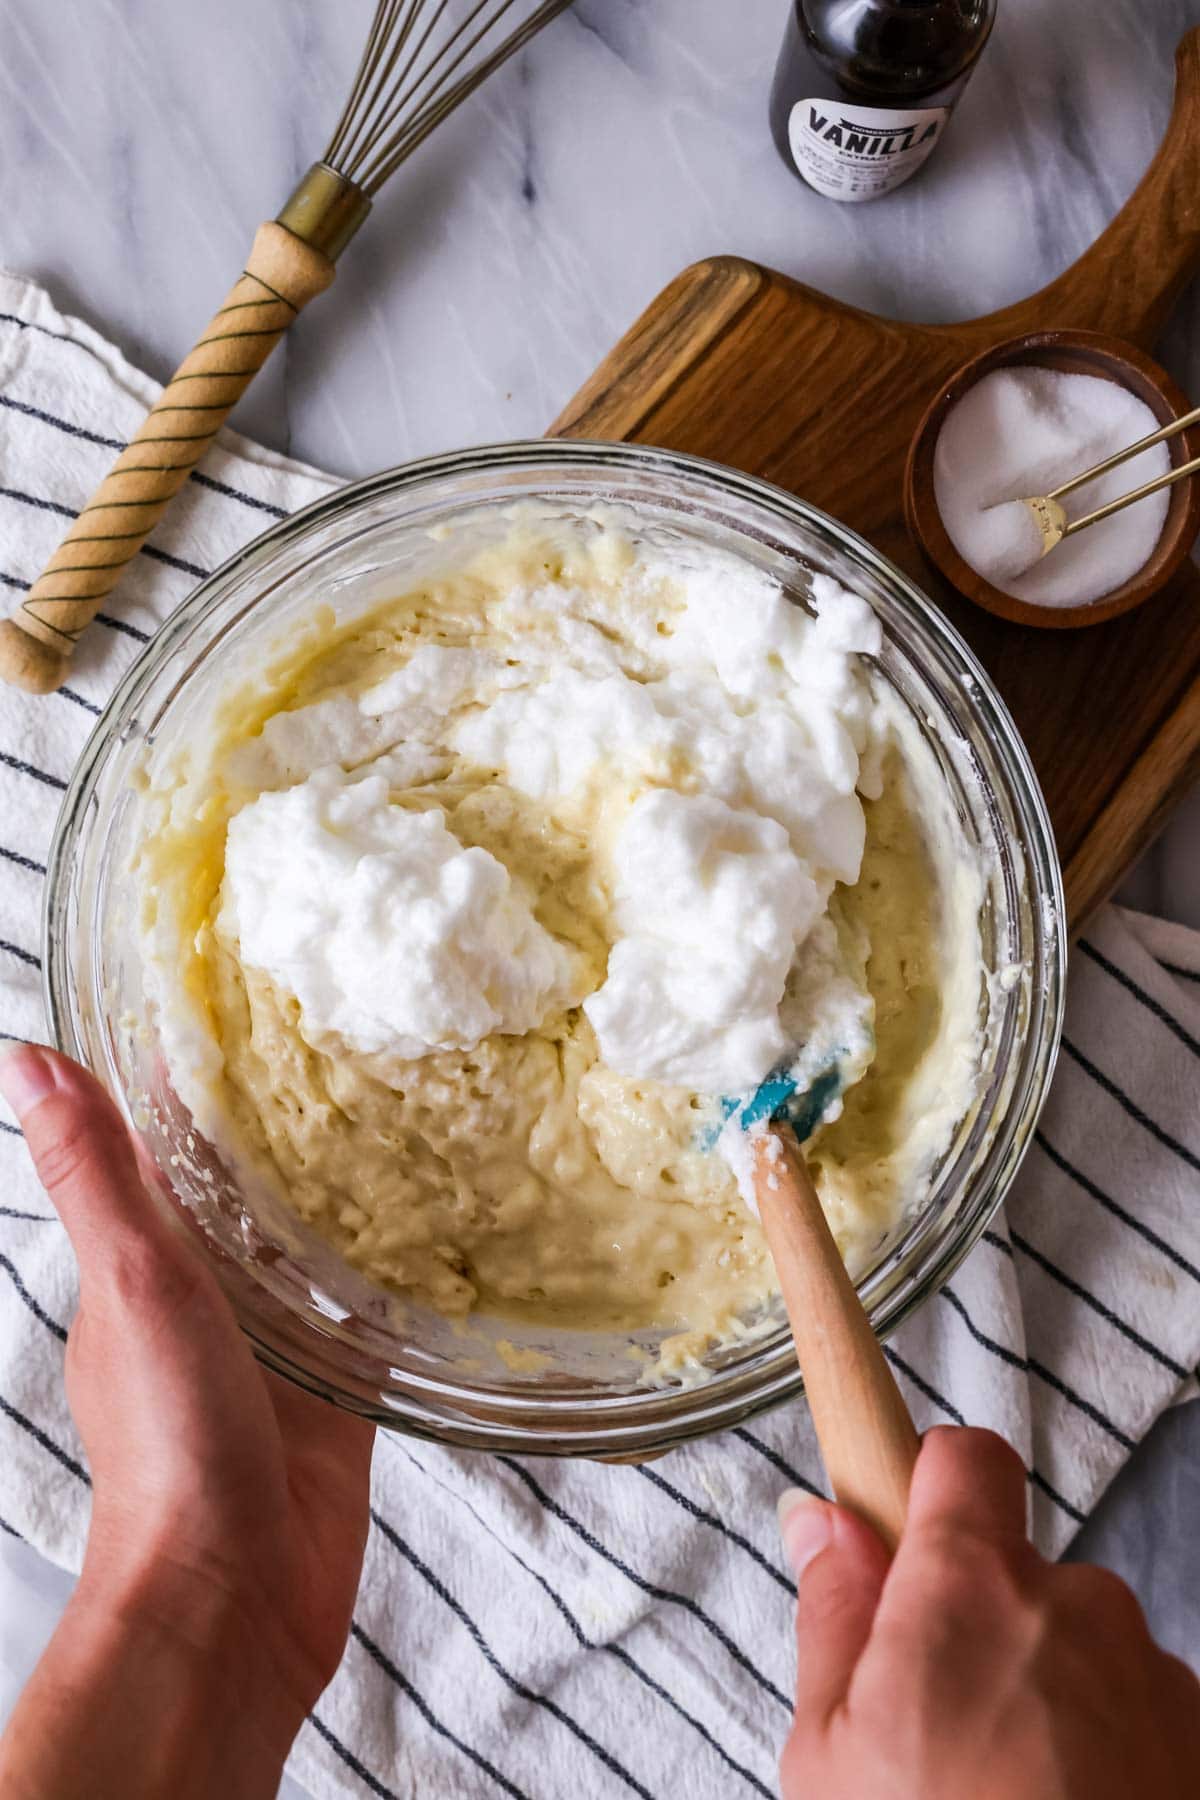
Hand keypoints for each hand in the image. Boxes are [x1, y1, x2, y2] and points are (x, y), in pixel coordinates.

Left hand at [0, 1045, 374, 1799]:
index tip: (238, 995)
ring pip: (312, 1242)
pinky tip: (447, 1217)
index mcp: (143, 1266)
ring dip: (346, 1187)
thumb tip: (26, 1058)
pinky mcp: (338, 1386)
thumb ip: (97, 1175)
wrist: (236, 1595)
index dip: (191, 1076)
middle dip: (287, 1122)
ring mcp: (275, 1342)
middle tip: (354, 1036)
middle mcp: (207, 1295)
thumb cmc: (170, 1445)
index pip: (164, 1147)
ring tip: (411, 1102)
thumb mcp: (135, 1284)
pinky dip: (398, 1265)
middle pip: (247, 1189)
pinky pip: (371, 1308)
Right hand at [778, 1427, 1199, 1799]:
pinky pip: (1142, 1718)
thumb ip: (832, 1615)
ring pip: (1083, 1655)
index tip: (902, 1536)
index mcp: (972, 1590)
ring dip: (1050, 1701)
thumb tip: (819, 1520)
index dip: (929, 1483)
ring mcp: (1158, 1681)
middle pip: (1021, 1575)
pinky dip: (1110, 1758)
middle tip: (935, 1731)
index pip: (966, 1458)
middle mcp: (1081, 1610)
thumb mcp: (830, 1754)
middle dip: (981, 1629)